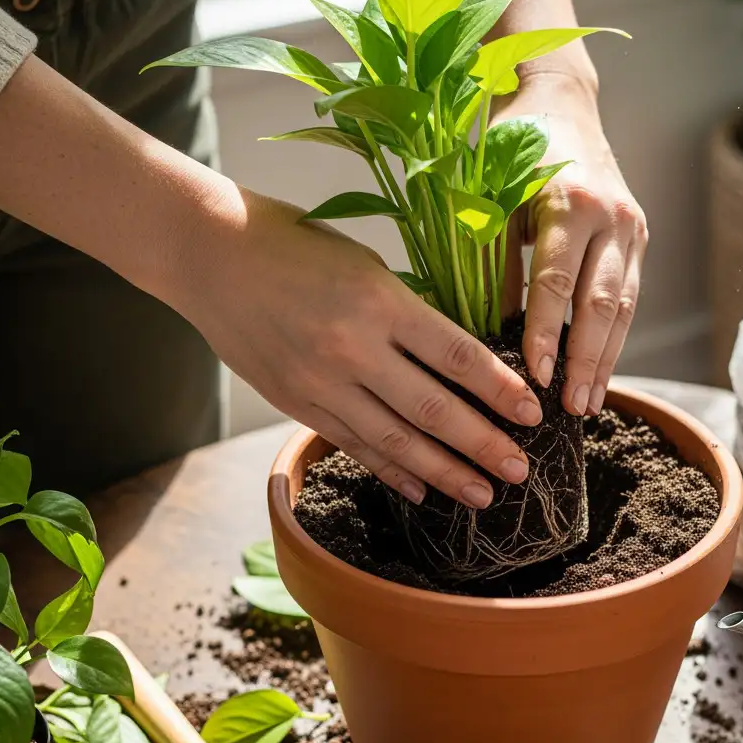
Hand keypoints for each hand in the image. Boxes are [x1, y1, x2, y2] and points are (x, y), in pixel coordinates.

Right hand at [180, 191, 542, 508]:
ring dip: (445, 473)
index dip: (499, 390)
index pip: (456, 357)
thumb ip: (409, 315)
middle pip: (433, 410)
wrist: (209, 255)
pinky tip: (422, 490)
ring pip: (395, 441)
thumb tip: (460, 364)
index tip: (532, 414)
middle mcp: (352, 348)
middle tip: (519, 471)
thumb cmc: (296, 247)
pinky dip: (391, 471)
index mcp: (379, 301)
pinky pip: (353, 445)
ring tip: (482, 495)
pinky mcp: (295, 402)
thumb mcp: (366, 265)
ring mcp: (320, 382)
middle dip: (483, 445)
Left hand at [499, 74, 647, 416]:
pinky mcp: (639, 239)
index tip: (534, 378)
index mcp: (571, 202)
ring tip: (590, 404)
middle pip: (601, 304)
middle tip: (571, 407)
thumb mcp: (493, 196)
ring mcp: (632, 228)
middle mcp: (612, 217)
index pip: (557, 283)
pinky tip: (600, 370)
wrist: (560, 99)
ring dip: (607, 359)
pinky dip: (614, 338)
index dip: (546, 334)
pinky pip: (629, 298)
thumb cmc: (514, 145)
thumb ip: (494, 259)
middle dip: (586, 360)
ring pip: (623, 307)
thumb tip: (492, 331)